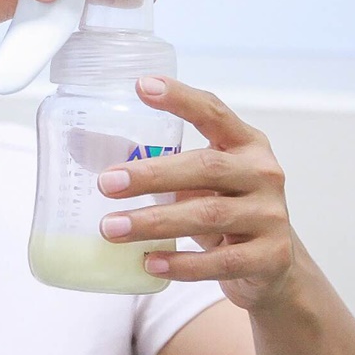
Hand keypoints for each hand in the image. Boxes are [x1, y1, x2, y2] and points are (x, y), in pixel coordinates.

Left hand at [97, 76, 296, 310]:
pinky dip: (182, 264)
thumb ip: (160, 167)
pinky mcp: (270, 257)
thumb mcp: (199, 183)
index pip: (213, 112)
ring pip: (208, 215)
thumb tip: (81, 148)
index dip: (180, 99)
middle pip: (205, 168)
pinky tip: (149, 263)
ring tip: (112, 228)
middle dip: (151, 175)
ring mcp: (270, 216)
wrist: (272, 267)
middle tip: (105, 183)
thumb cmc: (224, 212)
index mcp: (245, 145)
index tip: (141, 87)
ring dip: (154, 222)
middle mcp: (263, 174)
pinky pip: (220, 261)